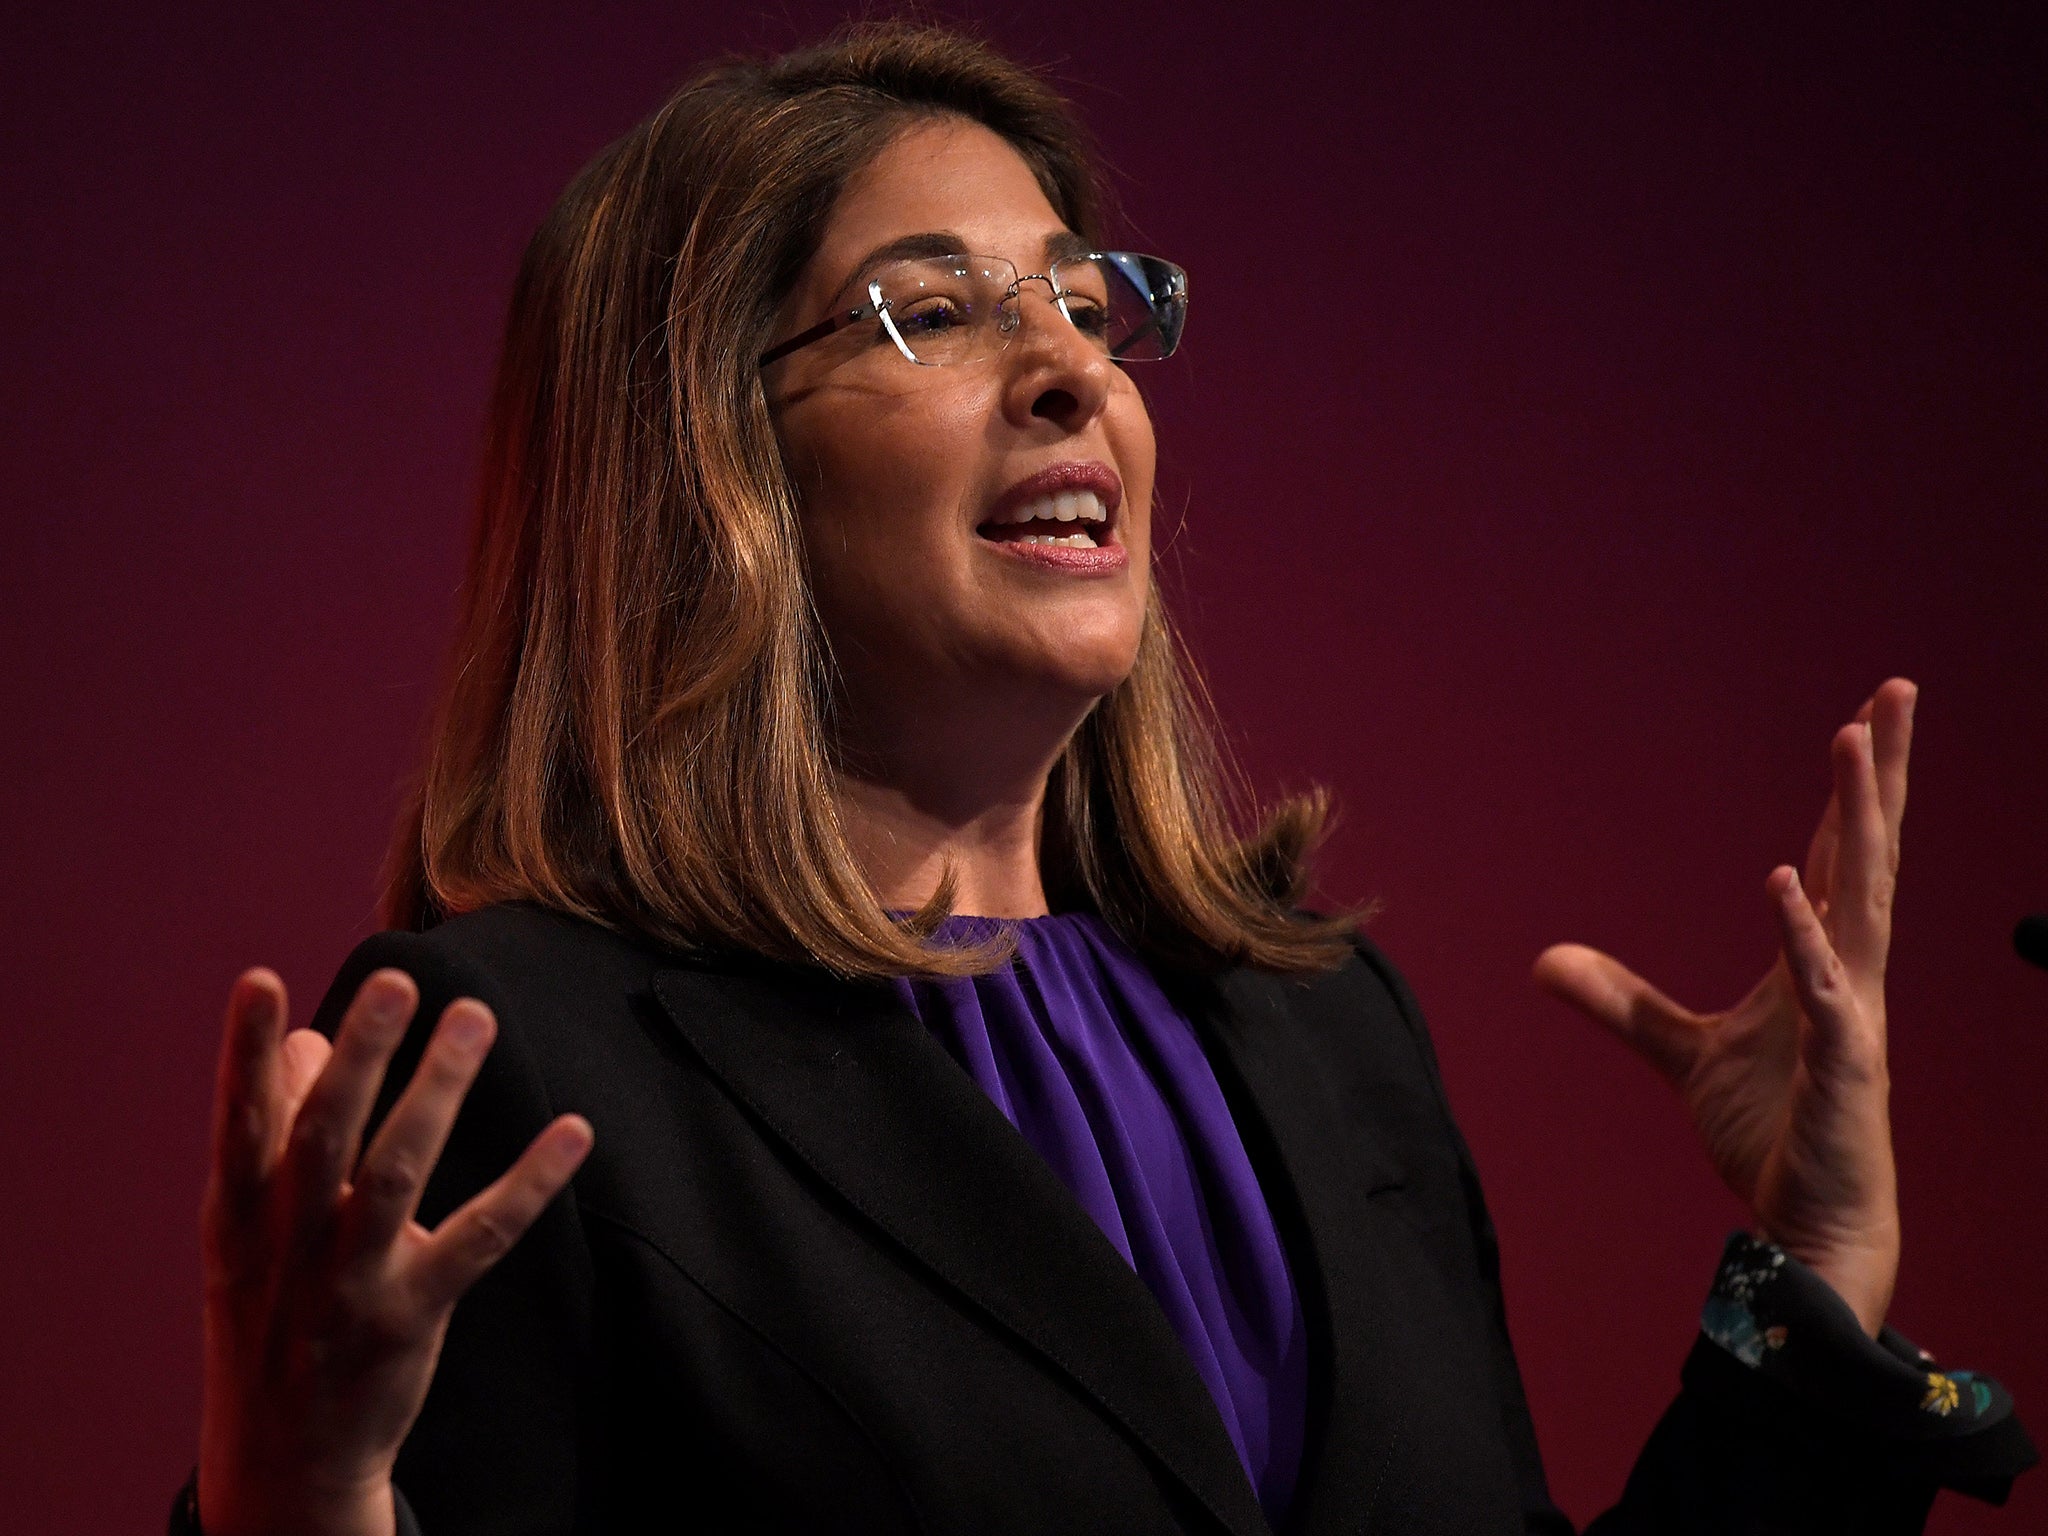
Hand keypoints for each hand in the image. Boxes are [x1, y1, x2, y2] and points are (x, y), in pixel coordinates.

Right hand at [197, 966, 592, 1535]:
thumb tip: (304, 1037)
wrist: (283, 1457)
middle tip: (397, 980)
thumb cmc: (269, 1311)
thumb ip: (275, 1132)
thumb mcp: (248, 1232)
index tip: (257, 979)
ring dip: (438, 1092)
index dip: (242, 1054)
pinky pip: (481, 1236)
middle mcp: (290, 1243)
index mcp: (239, 1214)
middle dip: (359, 1057)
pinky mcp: (414, 1313)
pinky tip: (572, 1131)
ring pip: (399, 1174)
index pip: (237, 1121)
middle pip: (324, 1137)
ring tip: (474, 1018)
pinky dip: (529, 1182)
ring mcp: (353, 1281)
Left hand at [1534, 679, 1915, 1335]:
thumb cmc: (1773, 1132)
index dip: (1849, 791)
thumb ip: (1624, 1003)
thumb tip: (1547, 961)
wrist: (1810, 1222)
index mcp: (1821, 962)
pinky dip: (1802, 937)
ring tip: (1855, 742)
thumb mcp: (1683, 1054)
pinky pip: (1826, 990)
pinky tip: (1784, 882)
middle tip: (1896, 690)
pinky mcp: (1843, 1065)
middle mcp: (1850, 973)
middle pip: (1867, 853)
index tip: (1863, 719)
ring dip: (1857, 820)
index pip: (1838, 856)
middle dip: (1879, 773)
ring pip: (1861, 899)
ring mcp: (1854, 1014)